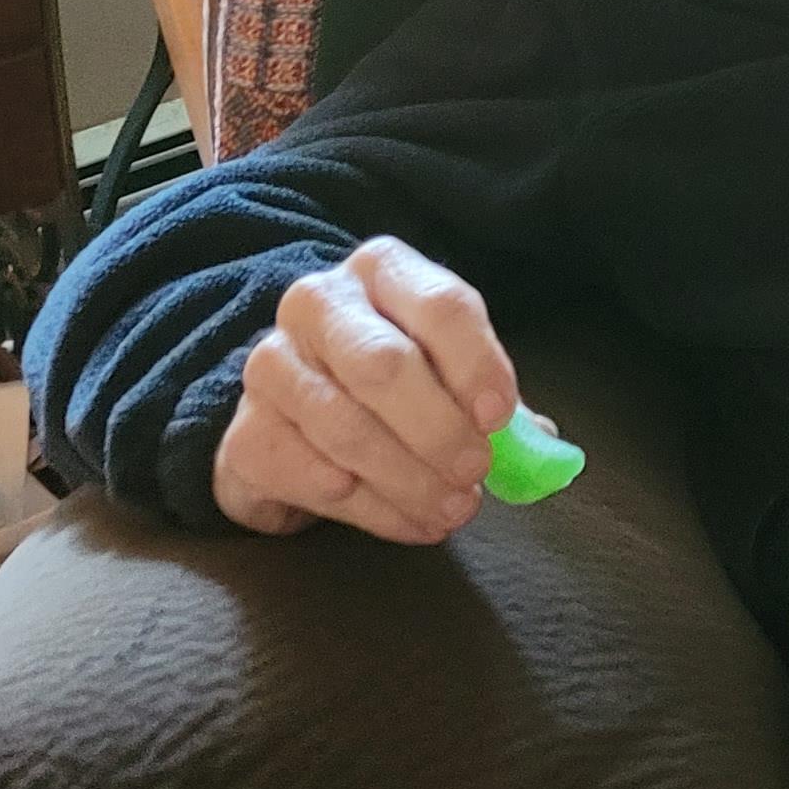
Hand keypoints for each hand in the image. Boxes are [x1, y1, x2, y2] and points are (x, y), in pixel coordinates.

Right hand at [210, 237, 515, 544]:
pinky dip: (367, 507)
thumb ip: (495, 402)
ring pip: (346, 429)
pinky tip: (402, 517)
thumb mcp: (447, 372)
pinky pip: (311, 476)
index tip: (500, 419)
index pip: (442, 305)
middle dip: (438, 430)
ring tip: (451, 511)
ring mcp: (270, 365)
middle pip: (384, 367)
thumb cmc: (393, 385)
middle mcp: (318, 304)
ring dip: (409, 480)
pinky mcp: (244, 433)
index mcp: (384, 270)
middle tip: (475, 473)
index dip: (476, 364)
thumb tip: (544, 445)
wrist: (292, 419)